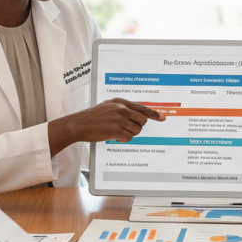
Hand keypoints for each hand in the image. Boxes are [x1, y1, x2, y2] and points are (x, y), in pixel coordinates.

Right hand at [48, 98, 163, 154]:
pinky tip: (113, 136)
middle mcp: (121, 109)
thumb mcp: (108, 107)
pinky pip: (128, 138)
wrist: (78, 124)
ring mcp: (119, 119)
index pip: (142, 107)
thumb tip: (137, 115)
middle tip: (126, 128)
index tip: (163, 118)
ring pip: (136, 130)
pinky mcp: (116, 130)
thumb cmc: (92, 117)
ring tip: (116, 131)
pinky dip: (122, 139)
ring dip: (128, 134)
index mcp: (120, 102)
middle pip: (142, 121)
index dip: (154, 114)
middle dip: (137, 126)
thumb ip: (122, 108)